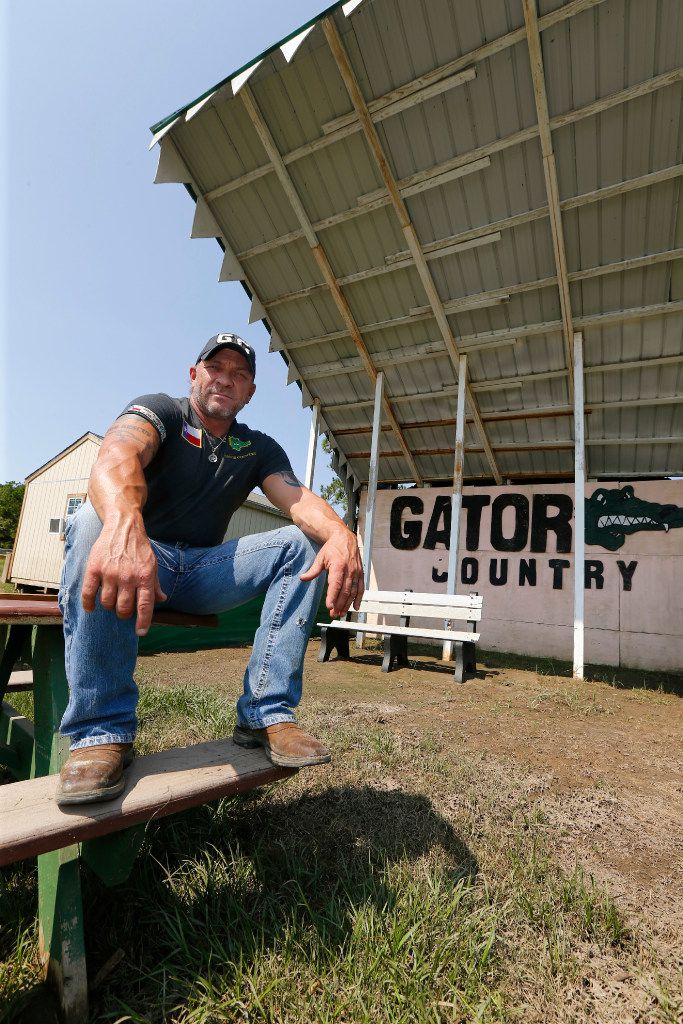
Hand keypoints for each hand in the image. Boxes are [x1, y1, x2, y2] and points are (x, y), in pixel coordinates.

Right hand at [81, 516, 165, 635]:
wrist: (123, 526)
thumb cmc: (139, 547)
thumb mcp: (152, 564)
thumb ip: (155, 584)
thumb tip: (161, 600)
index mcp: (145, 577)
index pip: (145, 606)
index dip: (143, 622)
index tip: (141, 632)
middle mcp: (128, 577)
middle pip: (124, 608)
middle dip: (123, 614)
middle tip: (123, 610)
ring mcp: (110, 573)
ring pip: (107, 603)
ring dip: (109, 606)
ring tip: (111, 600)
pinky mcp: (95, 568)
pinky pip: (89, 593)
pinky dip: (89, 604)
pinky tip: (91, 607)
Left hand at [299, 527, 363, 617]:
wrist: (345, 538)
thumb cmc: (332, 548)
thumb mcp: (320, 558)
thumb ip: (313, 570)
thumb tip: (302, 578)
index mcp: (338, 565)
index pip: (335, 584)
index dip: (333, 596)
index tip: (329, 606)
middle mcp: (349, 570)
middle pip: (345, 591)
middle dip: (339, 604)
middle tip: (333, 614)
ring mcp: (356, 572)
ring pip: (353, 592)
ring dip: (347, 604)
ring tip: (341, 613)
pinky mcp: (360, 574)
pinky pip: (361, 588)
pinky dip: (359, 598)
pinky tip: (355, 607)